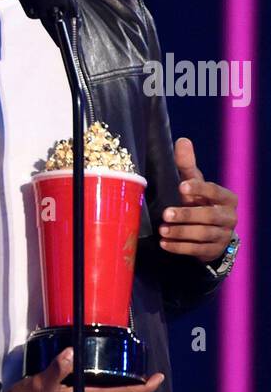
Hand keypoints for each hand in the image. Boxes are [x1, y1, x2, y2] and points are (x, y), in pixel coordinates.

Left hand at [159, 137, 237, 262]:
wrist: (213, 234)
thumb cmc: (202, 203)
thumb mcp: (196, 185)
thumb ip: (188, 166)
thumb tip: (182, 140)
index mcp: (226, 198)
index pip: (214, 191)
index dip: (199, 189)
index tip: (182, 186)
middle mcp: (229, 217)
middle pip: (209, 216)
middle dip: (187, 215)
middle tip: (166, 213)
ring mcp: (222, 235)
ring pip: (203, 234)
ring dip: (181, 232)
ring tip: (162, 230)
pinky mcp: (213, 251)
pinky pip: (196, 250)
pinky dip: (179, 247)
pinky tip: (164, 244)